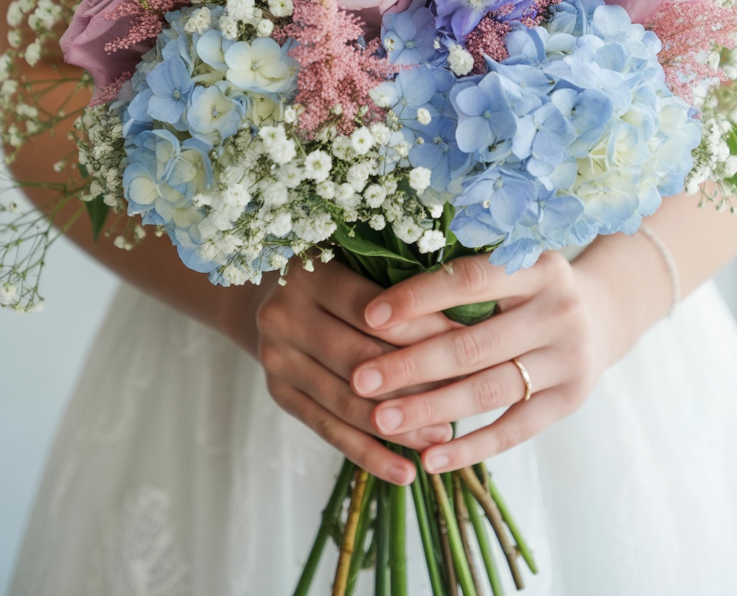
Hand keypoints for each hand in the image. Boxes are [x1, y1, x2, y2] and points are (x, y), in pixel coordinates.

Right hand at [253, 258, 457, 483]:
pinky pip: (329, 431)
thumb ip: (397, 288)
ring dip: (398, 426)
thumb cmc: (334, 277)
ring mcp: (277, 359)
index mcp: (309, 275)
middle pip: (360, 358)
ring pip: (346, 401)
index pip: (373, 309)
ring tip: (441, 437)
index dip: (422, 328)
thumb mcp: (356, 263)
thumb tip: (465, 326)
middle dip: (415, 380)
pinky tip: (405, 472)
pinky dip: (369, 455)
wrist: (268, 298)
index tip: (468, 343)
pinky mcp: (279, 395)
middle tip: (464, 396)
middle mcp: (284, 316)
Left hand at [350, 252, 615, 472]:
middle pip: (473, 344)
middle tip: (361, 381)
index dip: (418, 298)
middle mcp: (558, 311)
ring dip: (430, 409)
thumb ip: (461, 276)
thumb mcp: (509, 263)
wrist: (602, 315)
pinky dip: (469, 448)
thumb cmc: (528, 286)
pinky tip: (429, 459)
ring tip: (381, 421)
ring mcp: (567, 359)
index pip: (469, 280)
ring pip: (489, 391)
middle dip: (410, 365)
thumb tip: (379, 300)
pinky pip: (513, 431)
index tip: (368, 316)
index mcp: (537, 266)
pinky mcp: (568, 401)